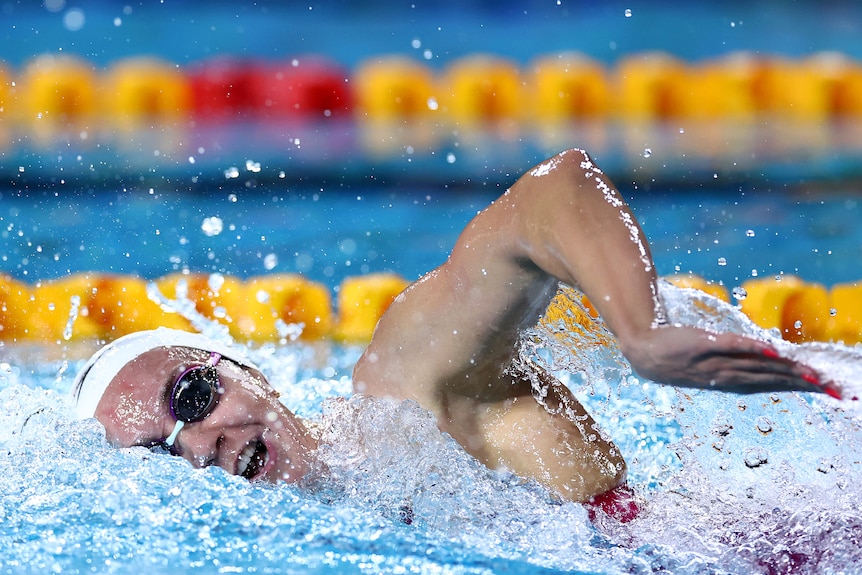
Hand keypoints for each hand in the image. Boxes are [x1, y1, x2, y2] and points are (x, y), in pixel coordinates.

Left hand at [621, 325, 841, 398]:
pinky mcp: (702, 345)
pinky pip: (731, 347)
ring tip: (813, 376)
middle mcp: (726, 376)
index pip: (773, 386)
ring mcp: (715, 362)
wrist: (643, 352)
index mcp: (731, 382)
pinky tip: (773, 352)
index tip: (829, 391)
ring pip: (756, 367)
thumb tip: (770, 359)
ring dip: (785, 371)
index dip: (801, 388)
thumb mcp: (713, 363)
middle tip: (833, 389)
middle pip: (771, 380)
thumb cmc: (680, 357)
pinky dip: (751, 350)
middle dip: (803, 384)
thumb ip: (740, 361)